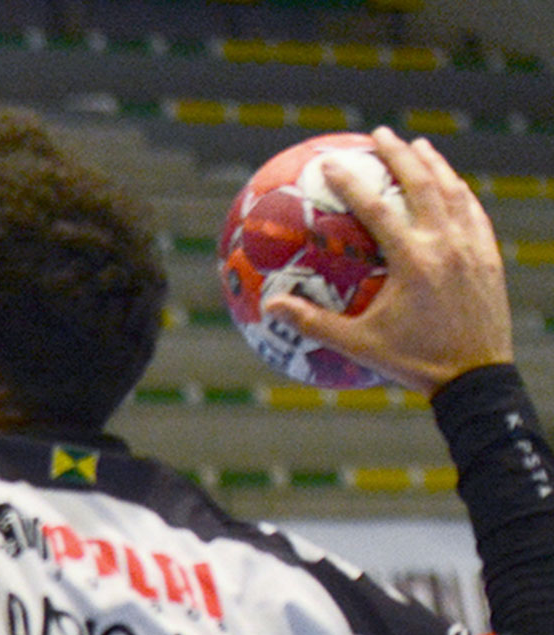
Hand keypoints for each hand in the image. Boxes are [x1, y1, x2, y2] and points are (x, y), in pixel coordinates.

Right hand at [265, 127, 512, 395]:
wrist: (475, 377)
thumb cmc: (413, 361)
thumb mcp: (358, 344)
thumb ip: (313, 322)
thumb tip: (270, 305)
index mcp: (413, 261)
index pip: (377, 208)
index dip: (352, 181)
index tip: (333, 161)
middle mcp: (445, 245)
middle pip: (422, 184)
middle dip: (399, 154)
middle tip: (380, 134)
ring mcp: (472, 248)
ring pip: (454, 191)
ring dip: (434, 164)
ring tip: (418, 145)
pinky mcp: (488, 257)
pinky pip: (474, 213)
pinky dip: (460, 192)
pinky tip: (452, 184)